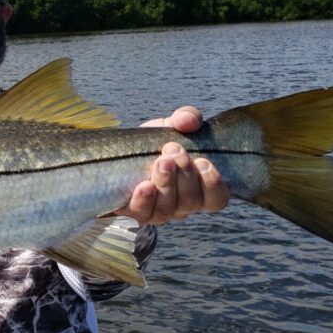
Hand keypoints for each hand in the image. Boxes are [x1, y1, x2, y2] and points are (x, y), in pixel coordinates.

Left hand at [114, 106, 229, 224]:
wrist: (115, 155)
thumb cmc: (152, 143)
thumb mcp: (170, 126)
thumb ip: (186, 119)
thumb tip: (190, 121)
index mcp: (197, 187)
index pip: (217, 198)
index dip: (213, 184)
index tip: (202, 161)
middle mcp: (181, 205)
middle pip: (191, 202)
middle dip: (185, 175)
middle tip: (173, 149)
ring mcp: (158, 211)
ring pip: (168, 209)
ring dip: (166, 183)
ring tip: (161, 161)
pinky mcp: (135, 211)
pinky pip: (143, 213)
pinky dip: (144, 200)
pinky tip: (144, 185)